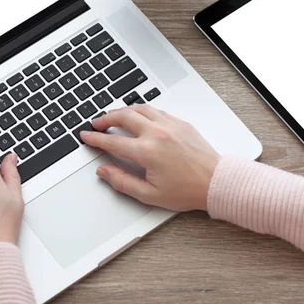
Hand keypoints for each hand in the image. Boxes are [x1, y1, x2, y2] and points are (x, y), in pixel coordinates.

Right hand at [80, 104, 219, 211]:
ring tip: (113, 116)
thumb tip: (103, 171)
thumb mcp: (149, 194)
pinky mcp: (180, 123)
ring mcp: (170, 125)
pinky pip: (156, 110)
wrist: (217, 182)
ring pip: (139, 108)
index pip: (112, 141)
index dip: (95, 138)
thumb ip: (122, 182)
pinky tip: (138, 115)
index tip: (86, 136)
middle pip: (123, 117)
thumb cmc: (188, 190)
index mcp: (147, 152)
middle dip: (105, 119)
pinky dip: (142, 110)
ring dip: (122, 110)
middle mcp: (157, 134)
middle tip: (96, 123)